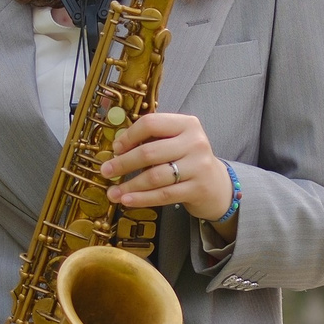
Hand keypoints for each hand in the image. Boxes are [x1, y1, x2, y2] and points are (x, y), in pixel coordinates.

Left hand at [101, 111, 234, 223]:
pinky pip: (164, 195)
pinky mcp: (198, 189)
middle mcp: (195, 142)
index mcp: (187, 124)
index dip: (129, 136)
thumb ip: (153, 139)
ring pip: (155, 176)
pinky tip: (127, 201)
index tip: (115, 148)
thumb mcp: (176, 142)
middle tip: (106, 171)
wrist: (217, 186)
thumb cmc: (188, 161)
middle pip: (150, 152)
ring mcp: (199, 166)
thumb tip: (117, 147)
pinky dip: (142, 199)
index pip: (151, 123)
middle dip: (123, 163)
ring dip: (130, 185)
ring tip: (113, 192)